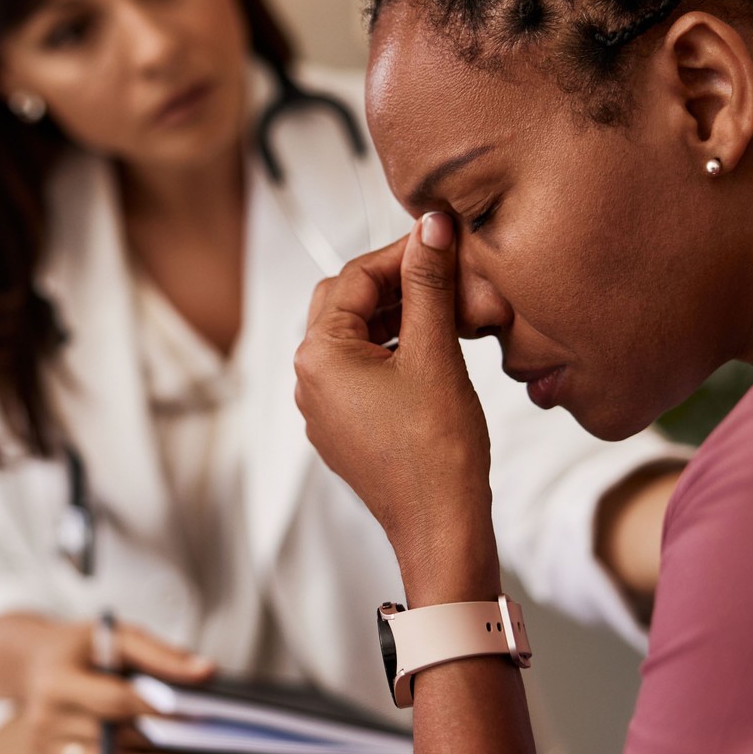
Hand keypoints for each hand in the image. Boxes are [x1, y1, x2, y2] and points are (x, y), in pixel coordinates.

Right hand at [17, 619, 214, 753]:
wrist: (28, 663)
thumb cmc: (80, 647)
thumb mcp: (114, 636)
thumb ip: (159, 654)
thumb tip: (207, 673)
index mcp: (58, 680)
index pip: (113, 699)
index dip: (154, 708)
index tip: (193, 713)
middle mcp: (45, 717)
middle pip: (107, 736)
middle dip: (151, 743)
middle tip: (196, 746)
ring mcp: (43, 745)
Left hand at [293, 213, 498, 604]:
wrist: (440, 526)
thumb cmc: (437, 449)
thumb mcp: (435, 353)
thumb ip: (428, 285)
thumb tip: (430, 227)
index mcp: (318, 356)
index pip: (355, 277)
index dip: (401, 252)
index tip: (440, 237)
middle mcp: (308, 379)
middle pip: (345, 302)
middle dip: (394, 282)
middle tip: (441, 269)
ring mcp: (322, 407)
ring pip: (353, 336)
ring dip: (395, 315)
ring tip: (444, 306)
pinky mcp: (343, 426)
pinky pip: (359, 371)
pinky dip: (391, 349)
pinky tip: (430, 346)